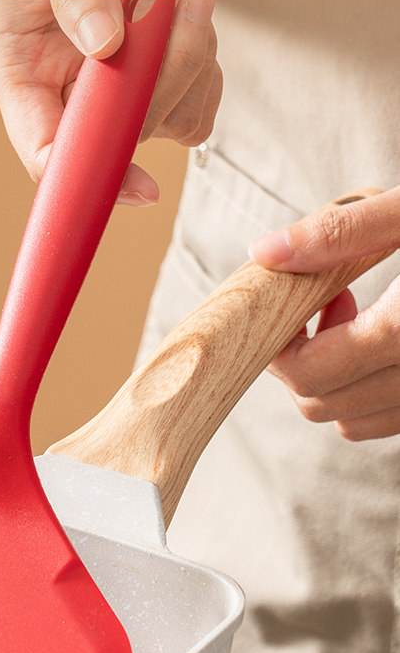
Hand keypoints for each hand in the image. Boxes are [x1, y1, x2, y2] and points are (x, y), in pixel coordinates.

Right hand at [0, 0, 221, 195]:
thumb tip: (107, 43)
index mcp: (23, 78)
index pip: (48, 151)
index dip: (91, 175)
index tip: (140, 188)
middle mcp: (67, 98)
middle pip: (127, 136)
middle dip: (169, 78)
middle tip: (190, 5)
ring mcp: (114, 96)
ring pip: (173, 119)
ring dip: (193, 60)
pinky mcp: (152, 83)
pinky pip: (197, 100)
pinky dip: (205, 59)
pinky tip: (187, 13)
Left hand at [250, 187, 399, 439]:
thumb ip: (344, 231)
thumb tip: (265, 253)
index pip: (308, 372)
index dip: (281, 340)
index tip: (297, 299)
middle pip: (320, 403)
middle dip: (304, 356)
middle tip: (329, 298)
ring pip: (353, 421)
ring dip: (336, 379)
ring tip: (360, 318)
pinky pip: (389, 419)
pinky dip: (370, 391)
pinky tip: (383, 341)